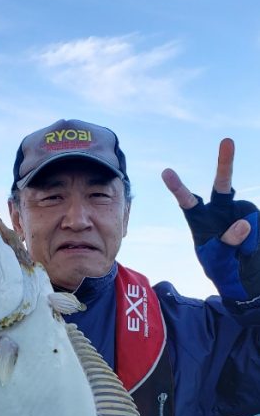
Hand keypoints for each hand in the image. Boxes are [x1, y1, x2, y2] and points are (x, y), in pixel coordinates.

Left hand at [161, 139, 259, 301]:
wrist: (242, 274)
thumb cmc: (222, 267)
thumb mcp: (219, 260)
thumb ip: (229, 242)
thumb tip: (244, 223)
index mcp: (200, 219)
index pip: (187, 201)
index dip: (178, 187)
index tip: (166, 172)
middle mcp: (219, 210)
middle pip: (221, 184)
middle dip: (225, 163)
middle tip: (227, 141)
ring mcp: (239, 211)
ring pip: (246, 214)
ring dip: (247, 235)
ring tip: (243, 253)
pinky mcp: (254, 216)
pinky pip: (256, 223)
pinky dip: (254, 241)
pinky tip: (250, 250)